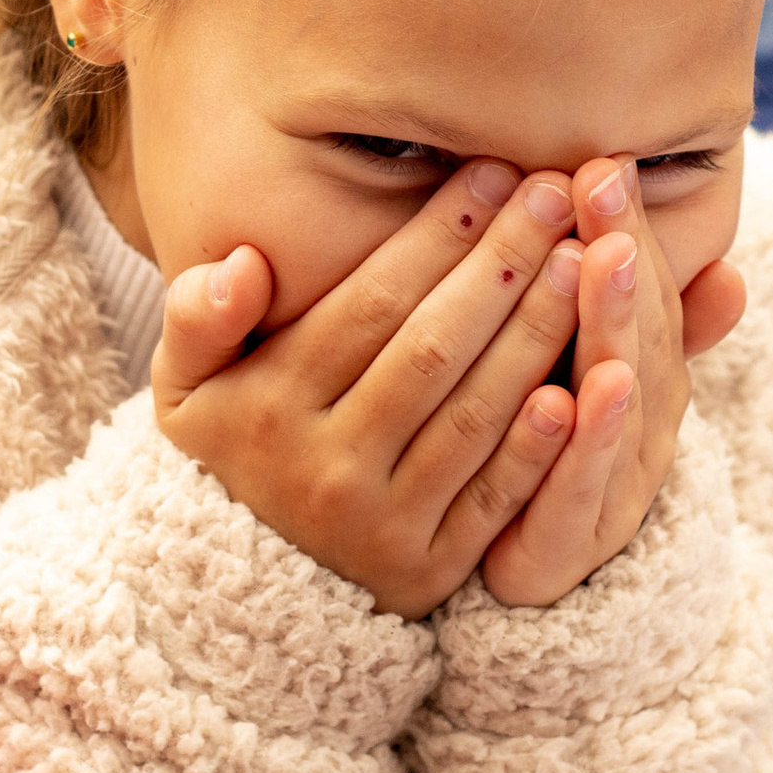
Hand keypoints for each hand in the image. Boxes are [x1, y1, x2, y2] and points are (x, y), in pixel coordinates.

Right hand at [153, 160, 593, 618]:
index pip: (370, 304)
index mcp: (269, 406)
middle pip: (432, 348)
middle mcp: (325, 466)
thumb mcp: (186, 390)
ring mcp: (381, 524)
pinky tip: (584, 385)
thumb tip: (240, 263)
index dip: (438, 235)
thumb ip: (196, 320)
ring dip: (537, 333)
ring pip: (473, 415)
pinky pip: (495, 500)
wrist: (240, 598)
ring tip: (586, 260)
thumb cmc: (232, 457)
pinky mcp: (430, 572)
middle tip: (555, 194)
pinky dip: (538, 445)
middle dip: (502, 264)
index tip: (493, 174)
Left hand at [479, 158, 744, 610]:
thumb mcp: (589, 381)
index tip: (600, 158)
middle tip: (601, 181)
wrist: (524, 592)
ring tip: (603, 258)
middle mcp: (642, 427)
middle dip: (621, 252)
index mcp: (643, 378)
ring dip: (611, 324)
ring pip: (620, 395)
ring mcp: (613, 487)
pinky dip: (588, 438)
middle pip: (637, 330)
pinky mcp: (569, 546)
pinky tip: (582, 391)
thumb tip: (727, 270)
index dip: (625, 225)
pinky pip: (581, 487)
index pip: (640, 291)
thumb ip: (628, 321)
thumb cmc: (551, 463)